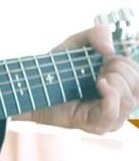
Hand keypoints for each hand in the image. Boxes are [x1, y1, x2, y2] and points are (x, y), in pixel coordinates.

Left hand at [23, 24, 138, 133]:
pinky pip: (113, 112)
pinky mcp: (97, 126)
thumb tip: (110, 49)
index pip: (138, 76)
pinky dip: (110, 95)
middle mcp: (120, 105)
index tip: (105, 58)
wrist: (33, 86)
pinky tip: (100, 83)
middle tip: (98, 68)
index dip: (125, 63)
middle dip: (119, 70)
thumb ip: (96, 35)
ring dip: (114, 81)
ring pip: (129, 99)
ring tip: (95, 77)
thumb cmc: (57, 67)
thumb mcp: (78, 43)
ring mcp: (111, 118)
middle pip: (137, 86)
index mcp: (121, 88)